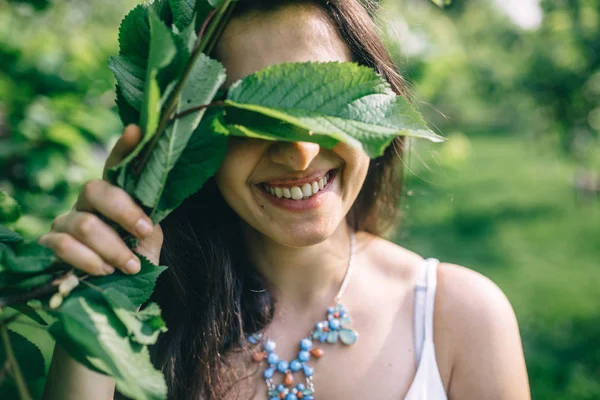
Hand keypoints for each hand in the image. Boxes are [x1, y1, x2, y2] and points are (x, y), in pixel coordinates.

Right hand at [38, 125, 163, 275]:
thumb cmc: (136, 260)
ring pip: (84, 225)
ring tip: (130, 266)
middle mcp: (87, 202)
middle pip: (96, 190)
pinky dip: (89, 261)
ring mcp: (65, 221)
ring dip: (113, 248)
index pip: (116, 165)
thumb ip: (149, 214)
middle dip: (125, 213)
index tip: (137, 130)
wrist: (119, 294)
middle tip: (144, 233)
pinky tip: (104, 272)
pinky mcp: (50, 244)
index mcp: (115, 195)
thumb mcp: (149, 237)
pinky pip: (64, 246)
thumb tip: (155, 193)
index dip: (124, 147)